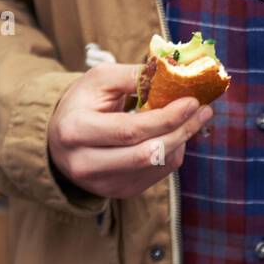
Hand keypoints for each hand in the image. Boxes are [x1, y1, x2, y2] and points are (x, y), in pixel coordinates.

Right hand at [48, 63, 214, 199]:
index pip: (130, 130)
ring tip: (193, 119)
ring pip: (155, 166)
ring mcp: (102, 184)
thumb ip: (134, 75)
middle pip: (146, 154)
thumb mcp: (100, 79)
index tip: (192, 100)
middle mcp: (85, 164)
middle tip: (204, 110)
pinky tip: (173, 134)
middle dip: (181, 131)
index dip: (166, 117)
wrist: (59, 136)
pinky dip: (171, 152)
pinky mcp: (117, 192)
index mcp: (76, 131)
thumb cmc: (83, 101)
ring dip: (181, 141)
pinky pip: (156, 175)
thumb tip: (172, 72)